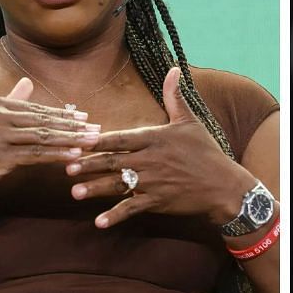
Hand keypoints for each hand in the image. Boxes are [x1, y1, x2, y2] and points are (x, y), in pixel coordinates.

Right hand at [0, 78, 100, 202]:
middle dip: (73, 126)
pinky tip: (75, 156)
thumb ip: (10, 100)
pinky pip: (35, 154)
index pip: (37, 109)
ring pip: (43, 137)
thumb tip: (27, 81)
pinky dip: (57, 155)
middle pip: (43, 121)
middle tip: (96, 129)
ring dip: (71, 140)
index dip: (63, 114)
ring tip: (92, 141)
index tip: (86, 118)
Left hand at [67, 67, 248, 228]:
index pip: (122, 138)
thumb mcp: (190, 121)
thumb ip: (174, 97)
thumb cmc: (206, 152)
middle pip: (113, 161)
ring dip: (95, 188)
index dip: (99, 140)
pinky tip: (99, 222)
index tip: (79, 140)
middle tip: (67, 166)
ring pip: (118, 185)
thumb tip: (173, 70)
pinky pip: (132, 209)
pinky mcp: (158, 201)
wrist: (224, 185)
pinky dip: (115, 216)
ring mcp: (154, 182)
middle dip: (89, 164)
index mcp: (156, 138)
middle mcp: (151, 160)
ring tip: (75, 192)